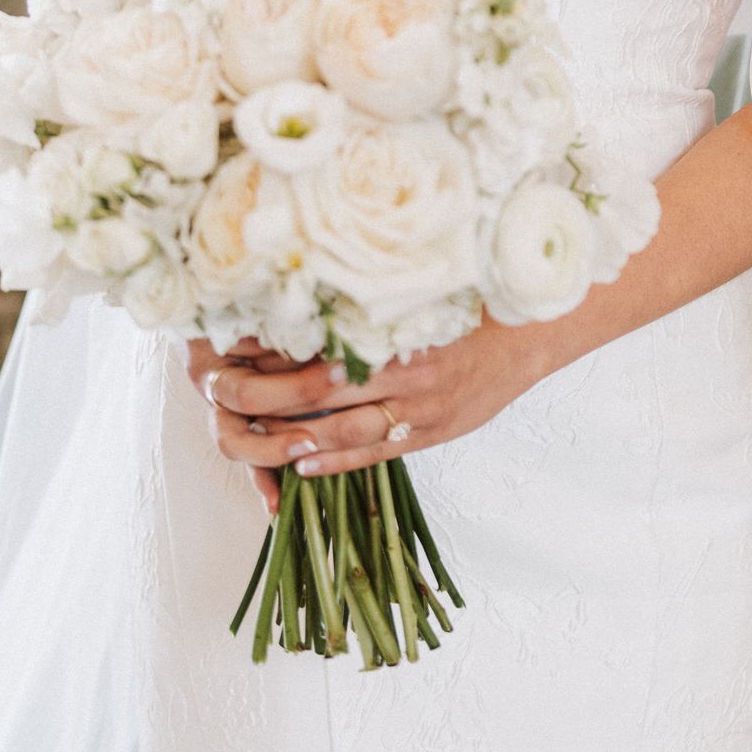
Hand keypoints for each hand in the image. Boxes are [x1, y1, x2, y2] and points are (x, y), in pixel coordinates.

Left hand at [186, 319, 561, 506]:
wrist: (535, 328)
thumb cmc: (470, 298)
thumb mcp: (420, 284)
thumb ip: (367, 295)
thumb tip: (299, 289)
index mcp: (391, 324)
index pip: (311, 339)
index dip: (264, 345)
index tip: (226, 342)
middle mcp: (400, 367)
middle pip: (311, 388)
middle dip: (257, 393)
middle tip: (216, 387)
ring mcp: (418, 405)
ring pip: (338, 429)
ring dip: (287, 436)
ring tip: (247, 434)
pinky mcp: (433, 432)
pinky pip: (374, 453)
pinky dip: (334, 462)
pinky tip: (302, 466)